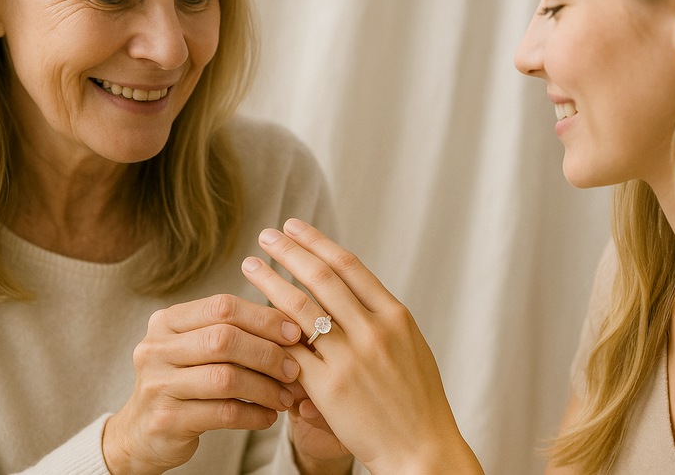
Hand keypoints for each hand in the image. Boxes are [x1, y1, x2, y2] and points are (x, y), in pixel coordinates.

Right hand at [102, 294, 301, 474]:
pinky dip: (254, 415)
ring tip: (286, 397)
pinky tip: (269, 416)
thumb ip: (234, 332)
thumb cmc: (184, 381)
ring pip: (225, 378)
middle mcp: (156, 348)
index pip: (222, 306)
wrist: (141, 432)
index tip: (294, 333)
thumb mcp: (199, 348)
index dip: (263, 318)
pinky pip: (223, 413)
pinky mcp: (166, 420)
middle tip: (293, 369)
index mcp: (167, 321)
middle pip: (224, 339)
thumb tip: (293, 326)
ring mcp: (157, 384)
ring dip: (265, 388)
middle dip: (267, 353)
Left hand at [241, 219, 483, 473]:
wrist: (423, 448)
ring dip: (271, 282)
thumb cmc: (417, 398)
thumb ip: (380, 317)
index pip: (349, 266)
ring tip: (251, 266)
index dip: (317, 242)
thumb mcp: (410, 345)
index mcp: (395, 315)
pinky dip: (271, 333)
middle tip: (266, 235)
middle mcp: (374, 330)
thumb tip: (349, 288)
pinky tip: (252, 318)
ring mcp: (351, 359)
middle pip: (322, 278)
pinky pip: (292, 353)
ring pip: (300, 308)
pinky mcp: (330, 388)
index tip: (294, 227)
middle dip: (290, 251)